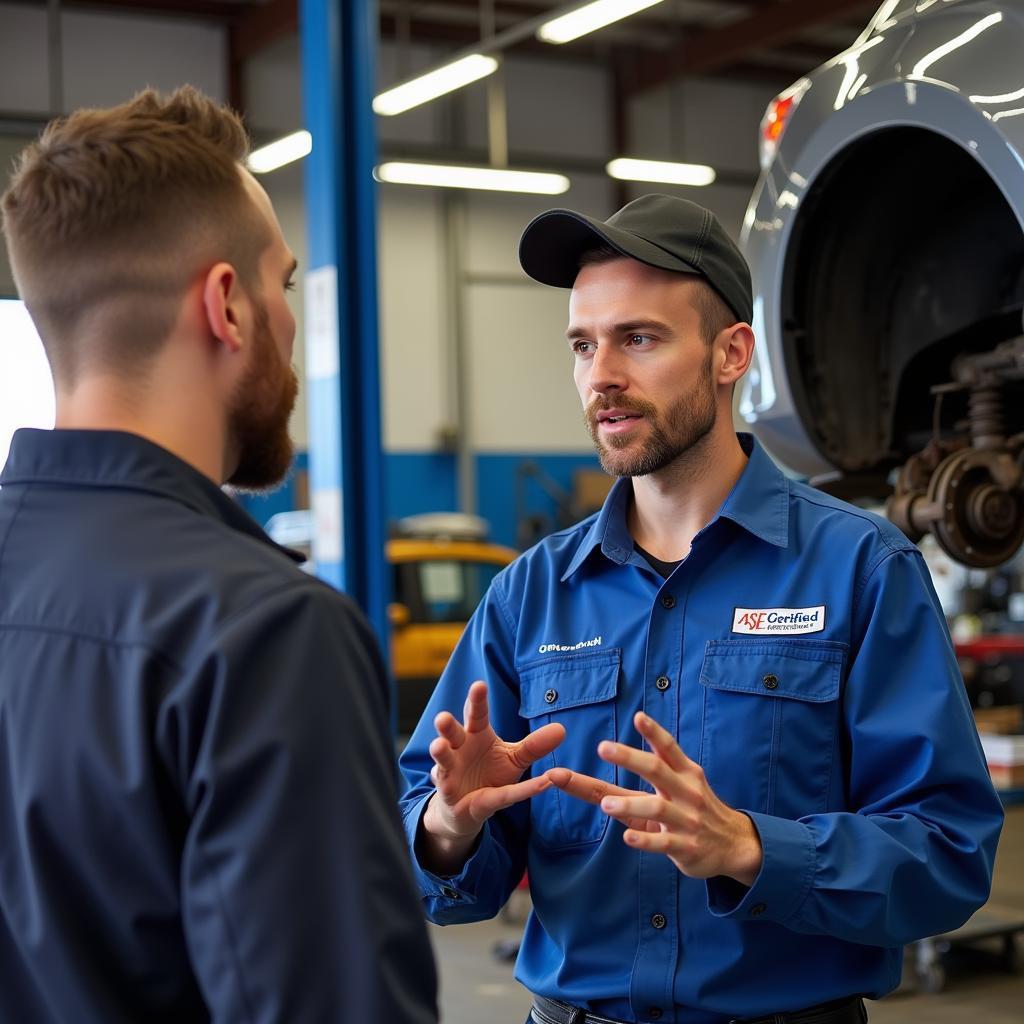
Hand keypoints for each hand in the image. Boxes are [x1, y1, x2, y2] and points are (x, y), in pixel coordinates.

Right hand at [419, 681, 564, 873]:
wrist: (468, 809)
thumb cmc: (489, 774)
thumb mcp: (514, 758)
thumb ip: (534, 745)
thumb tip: (561, 729)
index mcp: (475, 735)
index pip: (476, 714)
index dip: (477, 700)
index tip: (479, 685)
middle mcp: (459, 750)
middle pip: (453, 733)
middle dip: (447, 726)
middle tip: (443, 717)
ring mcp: (452, 773)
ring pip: (445, 761)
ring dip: (441, 753)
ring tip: (438, 746)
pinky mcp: (459, 799)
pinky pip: (483, 797)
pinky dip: (500, 796)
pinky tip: (502, 792)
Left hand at [546, 712, 762, 885]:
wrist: (734, 844)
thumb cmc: (694, 808)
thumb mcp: (682, 781)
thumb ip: (653, 762)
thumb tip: (619, 735)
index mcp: (684, 773)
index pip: (668, 747)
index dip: (654, 732)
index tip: (638, 716)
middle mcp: (686, 792)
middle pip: (657, 769)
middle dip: (629, 757)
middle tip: (603, 747)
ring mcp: (687, 820)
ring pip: (657, 808)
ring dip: (629, 804)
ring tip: (605, 804)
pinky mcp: (686, 847)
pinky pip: (664, 843)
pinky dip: (645, 840)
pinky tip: (628, 837)